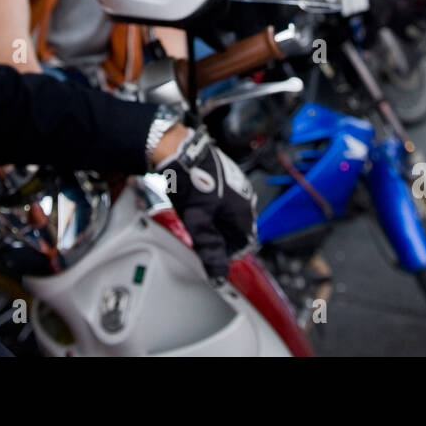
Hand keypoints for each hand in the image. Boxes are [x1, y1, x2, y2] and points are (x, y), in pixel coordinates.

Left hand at [158, 129, 257, 282]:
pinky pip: (224, 201)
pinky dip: (213, 208)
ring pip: (230, 215)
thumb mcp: (198, 221)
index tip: (210, 253)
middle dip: (220, 237)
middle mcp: (245, 197)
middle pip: (237, 230)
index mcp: (243, 210)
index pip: (244, 244)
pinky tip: (198, 204)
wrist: (180, 150)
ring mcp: (237, 185)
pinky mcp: (227, 177)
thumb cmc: (191, 181)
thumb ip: (210, 250)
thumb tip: (218, 275)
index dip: (226, 253)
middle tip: (199, 236)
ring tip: (196, 219)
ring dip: (216, 223)